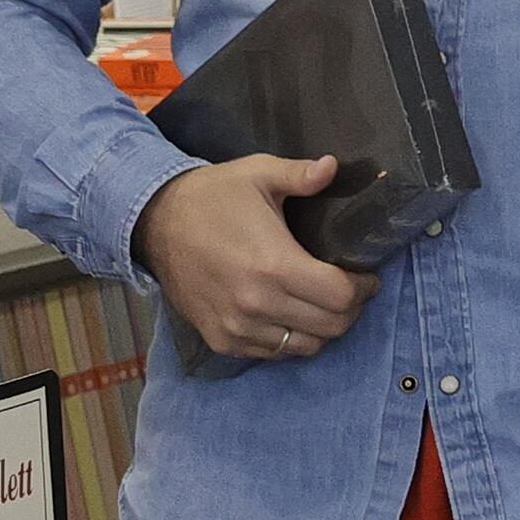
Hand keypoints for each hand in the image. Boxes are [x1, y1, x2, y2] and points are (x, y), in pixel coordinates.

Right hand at [136, 157, 374, 364]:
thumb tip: (335, 166)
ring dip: (321, 328)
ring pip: (305, 346)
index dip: (363, 288)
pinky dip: (289, 339)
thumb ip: (301, 174)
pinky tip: (288, 315)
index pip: (340, 296)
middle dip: (350, 309)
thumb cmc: (211, 196)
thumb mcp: (258, 173)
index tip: (366, 277)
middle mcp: (258, 304)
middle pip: (330, 327)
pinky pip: (273, 353)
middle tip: (349, 291)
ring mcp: (238, 327)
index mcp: (274, 264)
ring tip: (320, 305)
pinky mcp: (221, 339)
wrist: (154, 223)